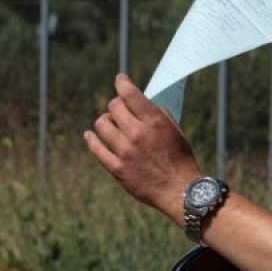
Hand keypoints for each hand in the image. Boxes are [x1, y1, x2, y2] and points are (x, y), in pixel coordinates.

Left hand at [83, 75, 201, 218]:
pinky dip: (91, 139)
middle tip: (120, 110)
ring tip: (111, 125)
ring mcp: (124, 151)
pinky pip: (96, 148)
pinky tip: (91, 135)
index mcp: (153, 122)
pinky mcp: (117, 168)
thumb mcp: (175, 131)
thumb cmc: (180, 159)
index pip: (129, 93)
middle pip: (113, 107)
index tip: (120, 79)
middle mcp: (137, 134)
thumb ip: (157, 114)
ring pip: (101, 124)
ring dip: (105, 121)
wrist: (179, 191)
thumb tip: (140, 102)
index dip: (122, 82)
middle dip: (116, 105)